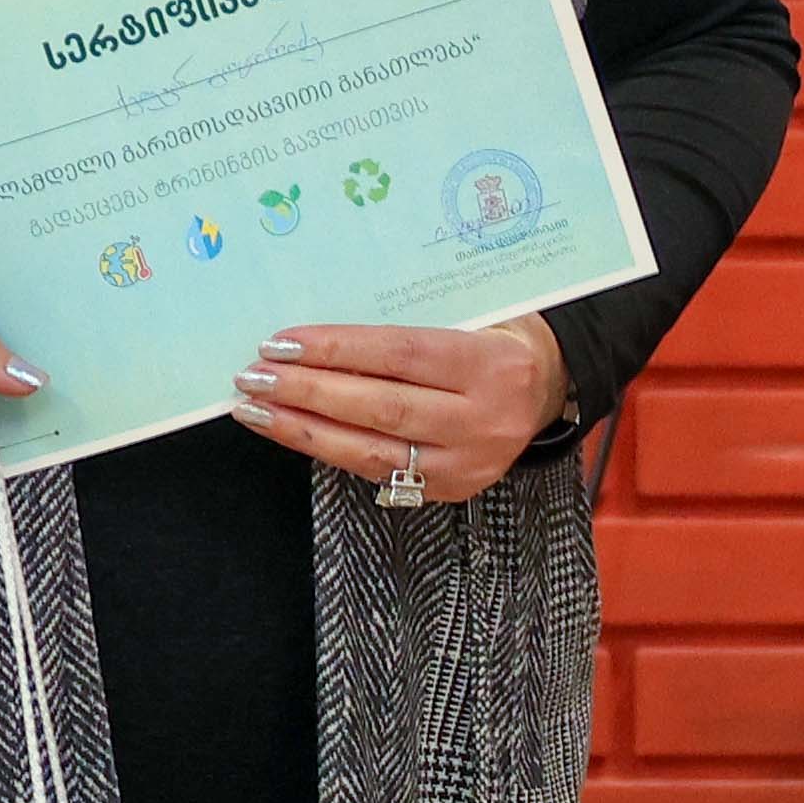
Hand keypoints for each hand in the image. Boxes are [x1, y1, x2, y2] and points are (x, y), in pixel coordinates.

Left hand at [237, 314, 565, 509]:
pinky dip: (330, 451)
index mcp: (493, 364)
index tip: (283, 342)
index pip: (400, 354)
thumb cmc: (498, 336)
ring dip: (304, 430)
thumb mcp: (474, 313)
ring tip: (256, 410)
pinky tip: (294, 432)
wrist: (550, 386)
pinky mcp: (452, 489)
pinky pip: (379, 472)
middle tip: (253, 377)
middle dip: (307, 392)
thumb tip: (320, 332)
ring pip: (372, 450)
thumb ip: (411, 323)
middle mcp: (484, 419)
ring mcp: (468, 462)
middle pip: (380, 406)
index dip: (336, 350)